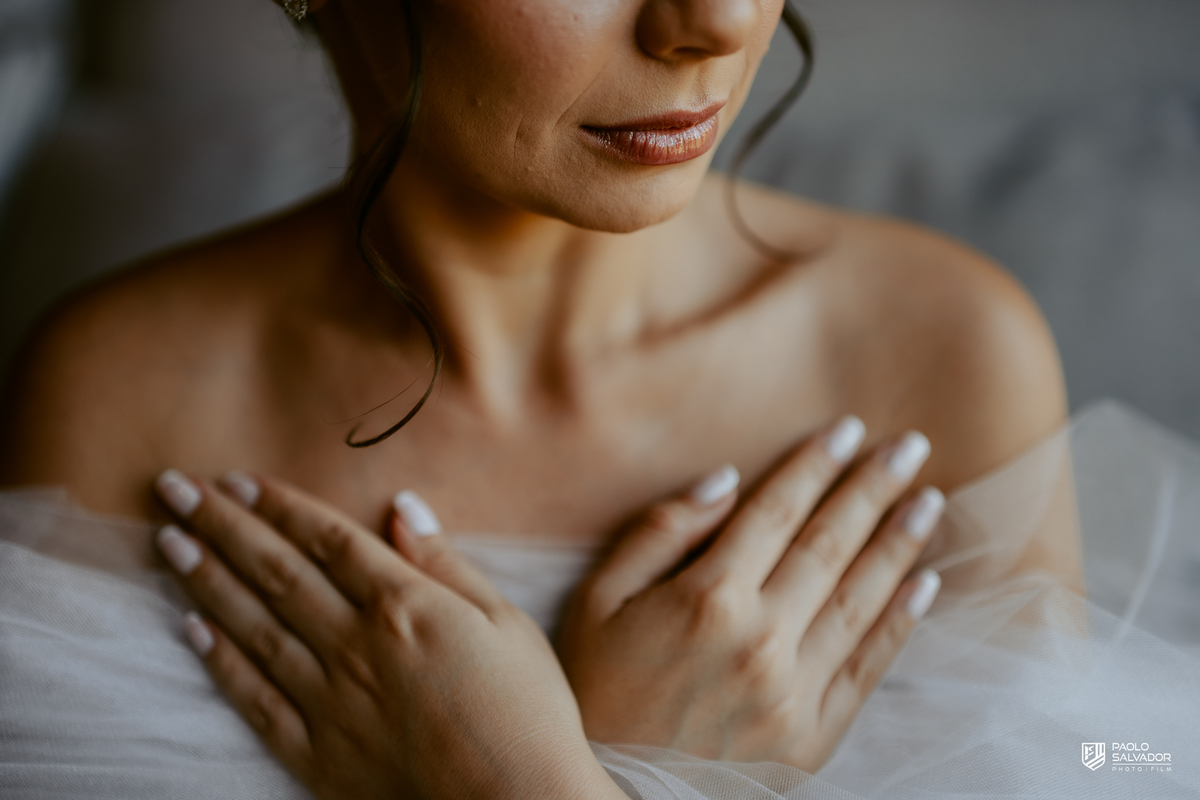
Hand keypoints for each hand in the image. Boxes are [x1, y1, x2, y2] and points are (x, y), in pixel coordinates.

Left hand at [152, 470, 625, 799]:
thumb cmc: (526, 712)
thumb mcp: (507, 622)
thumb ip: (447, 563)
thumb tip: (403, 506)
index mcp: (405, 606)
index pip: (327, 540)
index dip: (279, 505)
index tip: (238, 478)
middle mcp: (354, 644)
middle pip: (275, 572)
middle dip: (221, 524)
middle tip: (174, 488)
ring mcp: (329, 699)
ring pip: (252, 627)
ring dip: (205, 580)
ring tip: (168, 542)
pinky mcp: (316, 752)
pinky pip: (255, 699)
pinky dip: (220, 662)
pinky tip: (192, 630)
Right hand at [556, 416, 943, 771]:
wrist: (610, 793)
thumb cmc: (597, 688)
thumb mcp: (599, 599)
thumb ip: (660, 533)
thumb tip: (726, 481)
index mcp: (706, 598)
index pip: (776, 512)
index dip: (814, 465)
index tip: (847, 430)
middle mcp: (759, 638)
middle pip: (829, 545)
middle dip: (872, 489)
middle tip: (910, 447)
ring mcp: (792, 690)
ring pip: (860, 599)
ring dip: (899, 544)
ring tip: (927, 501)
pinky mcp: (812, 736)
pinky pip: (868, 667)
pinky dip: (901, 623)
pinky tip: (925, 584)